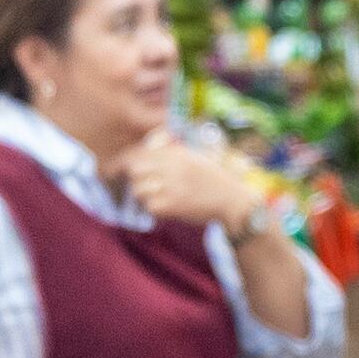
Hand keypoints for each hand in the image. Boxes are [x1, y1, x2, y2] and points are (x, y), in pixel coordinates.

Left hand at [122, 134, 270, 233]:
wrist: (233, 201)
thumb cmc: (214, 179)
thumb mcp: (195, 156)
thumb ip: (172, 151)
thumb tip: (147, 147)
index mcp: (177, 153)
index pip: (140, 153)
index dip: (129, 162)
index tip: (125, 170)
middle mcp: (173, 167)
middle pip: (134, 170)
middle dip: (134, 179)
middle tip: (142, 186)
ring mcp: (172, 186)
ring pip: (139, 190)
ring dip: (144, 196)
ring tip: (157, 198)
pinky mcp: (173, 206)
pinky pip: (150, 207)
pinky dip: (154, 210)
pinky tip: (167, 209)